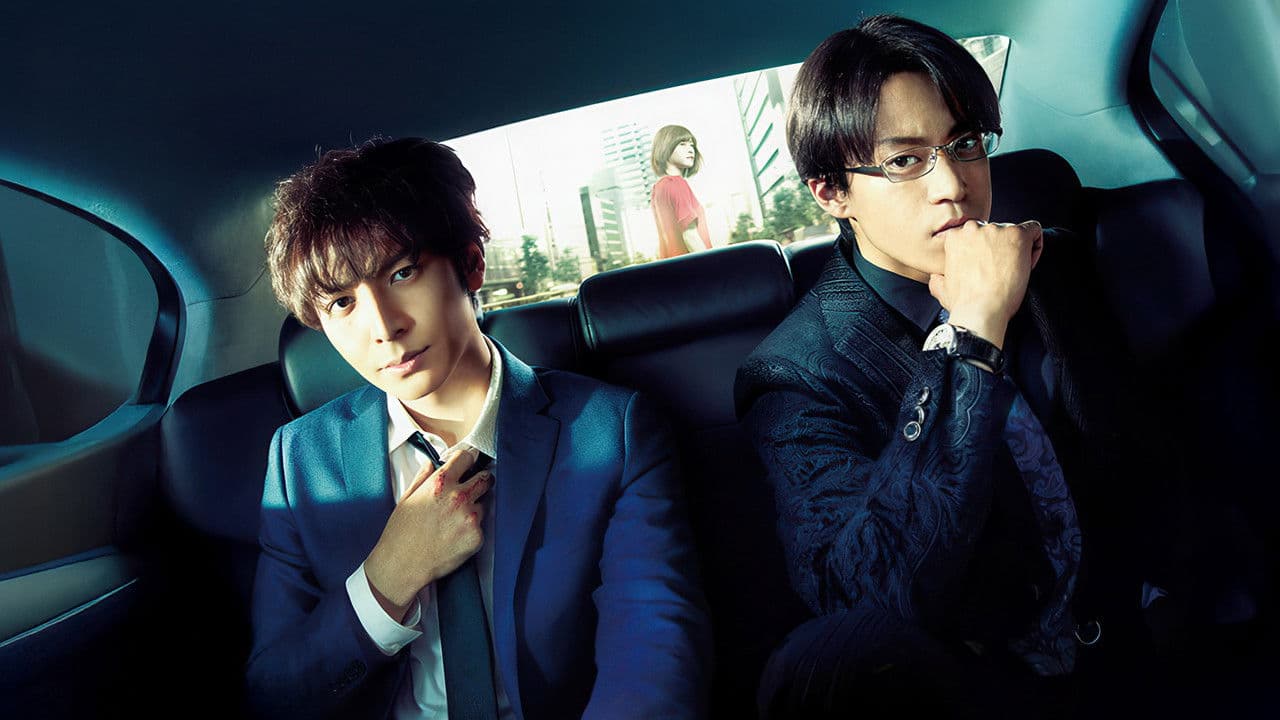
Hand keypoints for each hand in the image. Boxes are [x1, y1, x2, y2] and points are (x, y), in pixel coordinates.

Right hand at [365, 446, 491, 621]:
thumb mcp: (407, 498)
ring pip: (483, 504)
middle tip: (474, 488)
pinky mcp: (476, 536)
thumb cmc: (401, 533)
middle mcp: (458, 496)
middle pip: (486, 478)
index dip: (467, 460)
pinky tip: (455, 537)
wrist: (402, 565)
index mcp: (440, 483)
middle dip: (481, 481)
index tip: (469, 463)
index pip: (466, 457)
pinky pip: (481, 527)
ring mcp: (469, 517)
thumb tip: (432, 464)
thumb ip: (423, 477)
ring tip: (454, 522)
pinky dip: (472, 530)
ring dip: (474, 509)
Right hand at [927, 219, 1042, 348]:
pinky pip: (1034, 229)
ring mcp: (996, 229)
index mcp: (955, 237)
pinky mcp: (1017, 235)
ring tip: (1013, 272)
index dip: (985, 253)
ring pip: (1014, 233)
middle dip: (1000, 250)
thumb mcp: (941, 288)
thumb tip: (937, 277)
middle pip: (995, 232)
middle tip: (1001, 271)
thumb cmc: (963, 303)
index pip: (976, 235)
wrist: (980, 310)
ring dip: (1016, 251)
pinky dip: (1035, 245)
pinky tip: (1028, 263)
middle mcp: (974, 228)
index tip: (987, 268)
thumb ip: (938, 277)